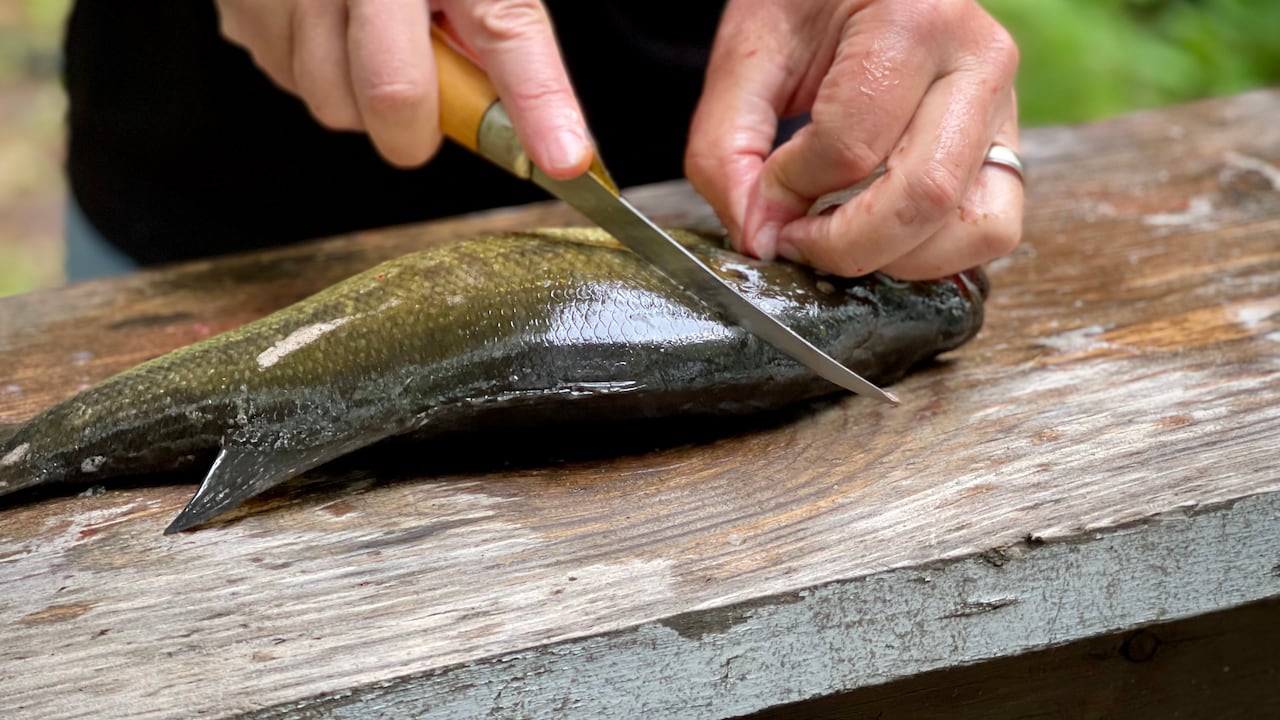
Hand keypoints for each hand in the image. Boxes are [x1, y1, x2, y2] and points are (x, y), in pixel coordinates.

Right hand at [213, 0, 591, 176]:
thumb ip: (495, 27)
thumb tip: (542, 127)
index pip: (506, 32)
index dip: (538, 105)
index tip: (563, 159)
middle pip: (393, 94)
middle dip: (415, 130)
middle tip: (427, 103)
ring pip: (332, 103)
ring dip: (360, 100)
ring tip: (370, 40)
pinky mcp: (243, 8)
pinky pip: (287, 79)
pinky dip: (316, 72)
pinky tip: (328, 26)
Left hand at [685, 0, 1021, 278]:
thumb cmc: (807, 2)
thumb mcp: (748, 53)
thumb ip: (728, 149)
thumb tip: (758, 239)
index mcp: (913, 18)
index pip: (850, 146)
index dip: (790, 191)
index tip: (759, 197)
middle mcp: (977, 60)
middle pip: (925, 196)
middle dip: (844, 246)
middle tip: (793, 242)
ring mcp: (1004, 106)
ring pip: (976, 227)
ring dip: (896, 259)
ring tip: (838, 238)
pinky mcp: (1006, 145)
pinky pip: (989, 228)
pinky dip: (931, 253)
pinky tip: (878, 233)